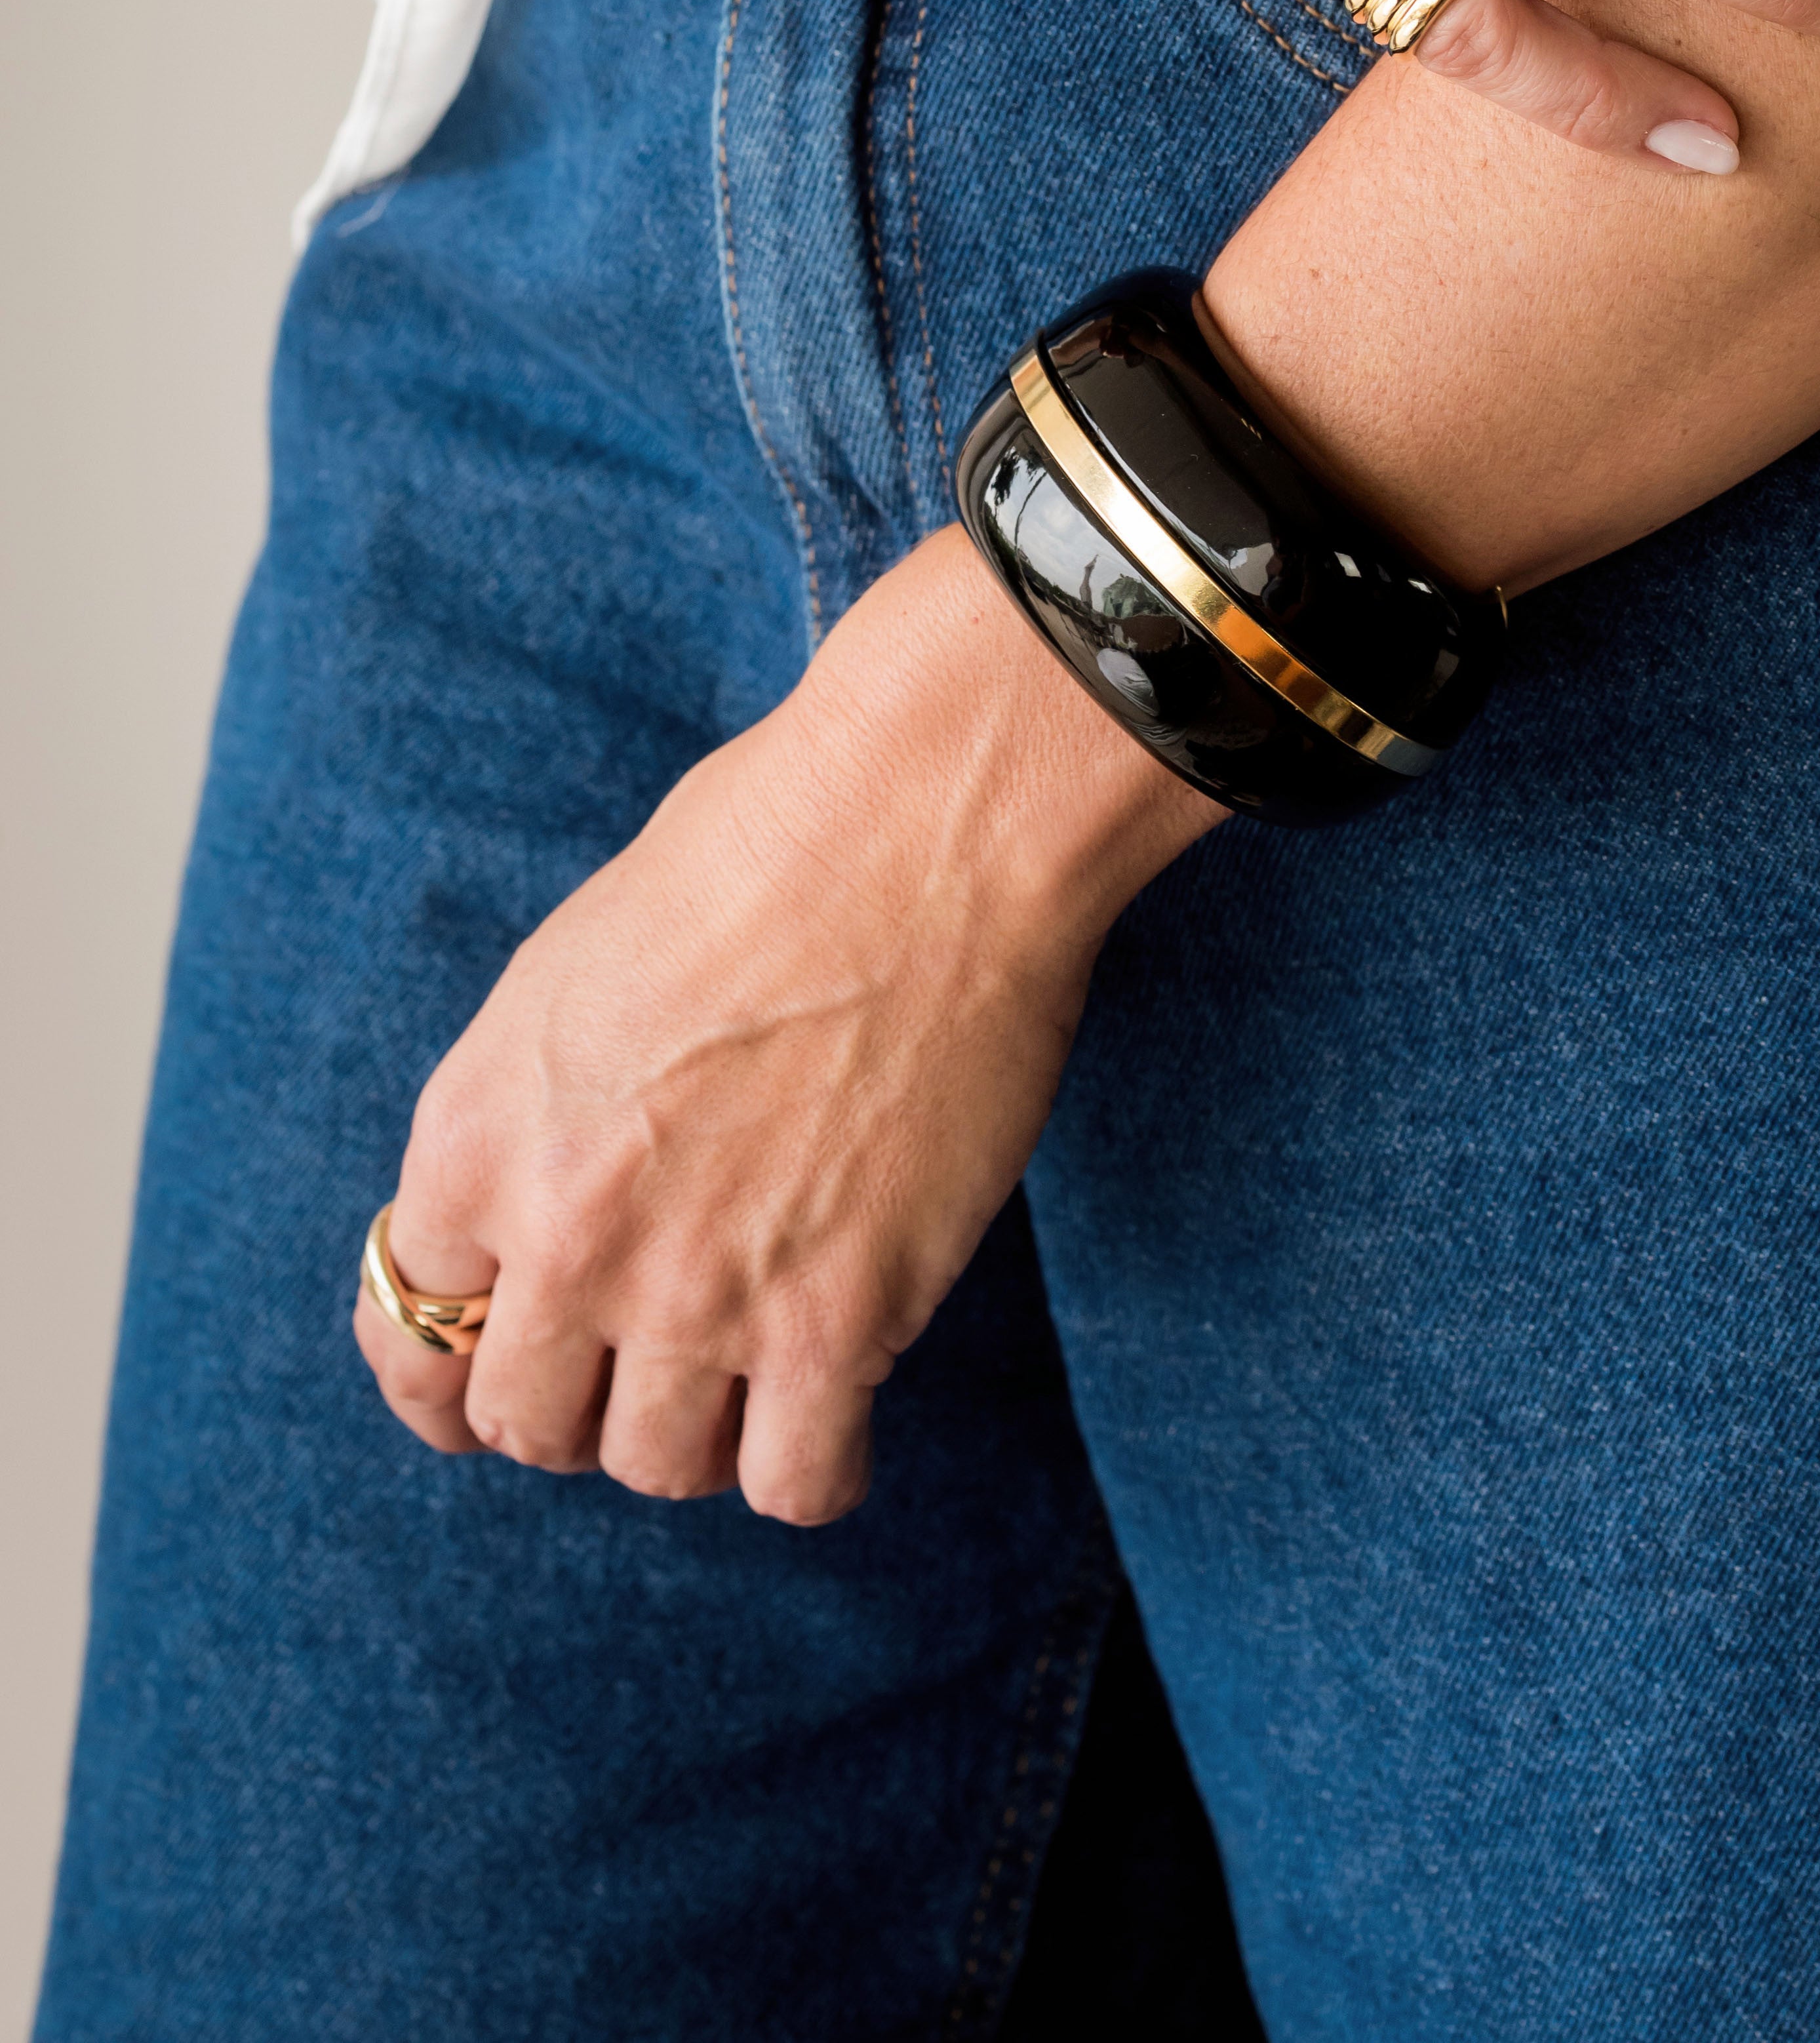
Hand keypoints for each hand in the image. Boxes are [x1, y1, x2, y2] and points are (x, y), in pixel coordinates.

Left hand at [353, 532, 1211, 1523]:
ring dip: (695, 1432)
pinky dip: (810, 1465)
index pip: (411, 1327)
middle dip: (581, 1401)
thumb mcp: (570, 973)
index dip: (463, 1354)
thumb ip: (532, 1111)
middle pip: (524, 1422)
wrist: (914, 830)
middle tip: (650, 1357)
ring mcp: (697, 1293)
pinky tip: (835, 1404)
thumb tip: (544, 1212)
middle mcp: (563, 1236)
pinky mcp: (835, 1320)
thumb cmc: (758, 851)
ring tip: (752, 1370)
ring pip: (652, 1466)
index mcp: (474, 1136)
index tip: (509, 1362)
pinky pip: (793, 1483)